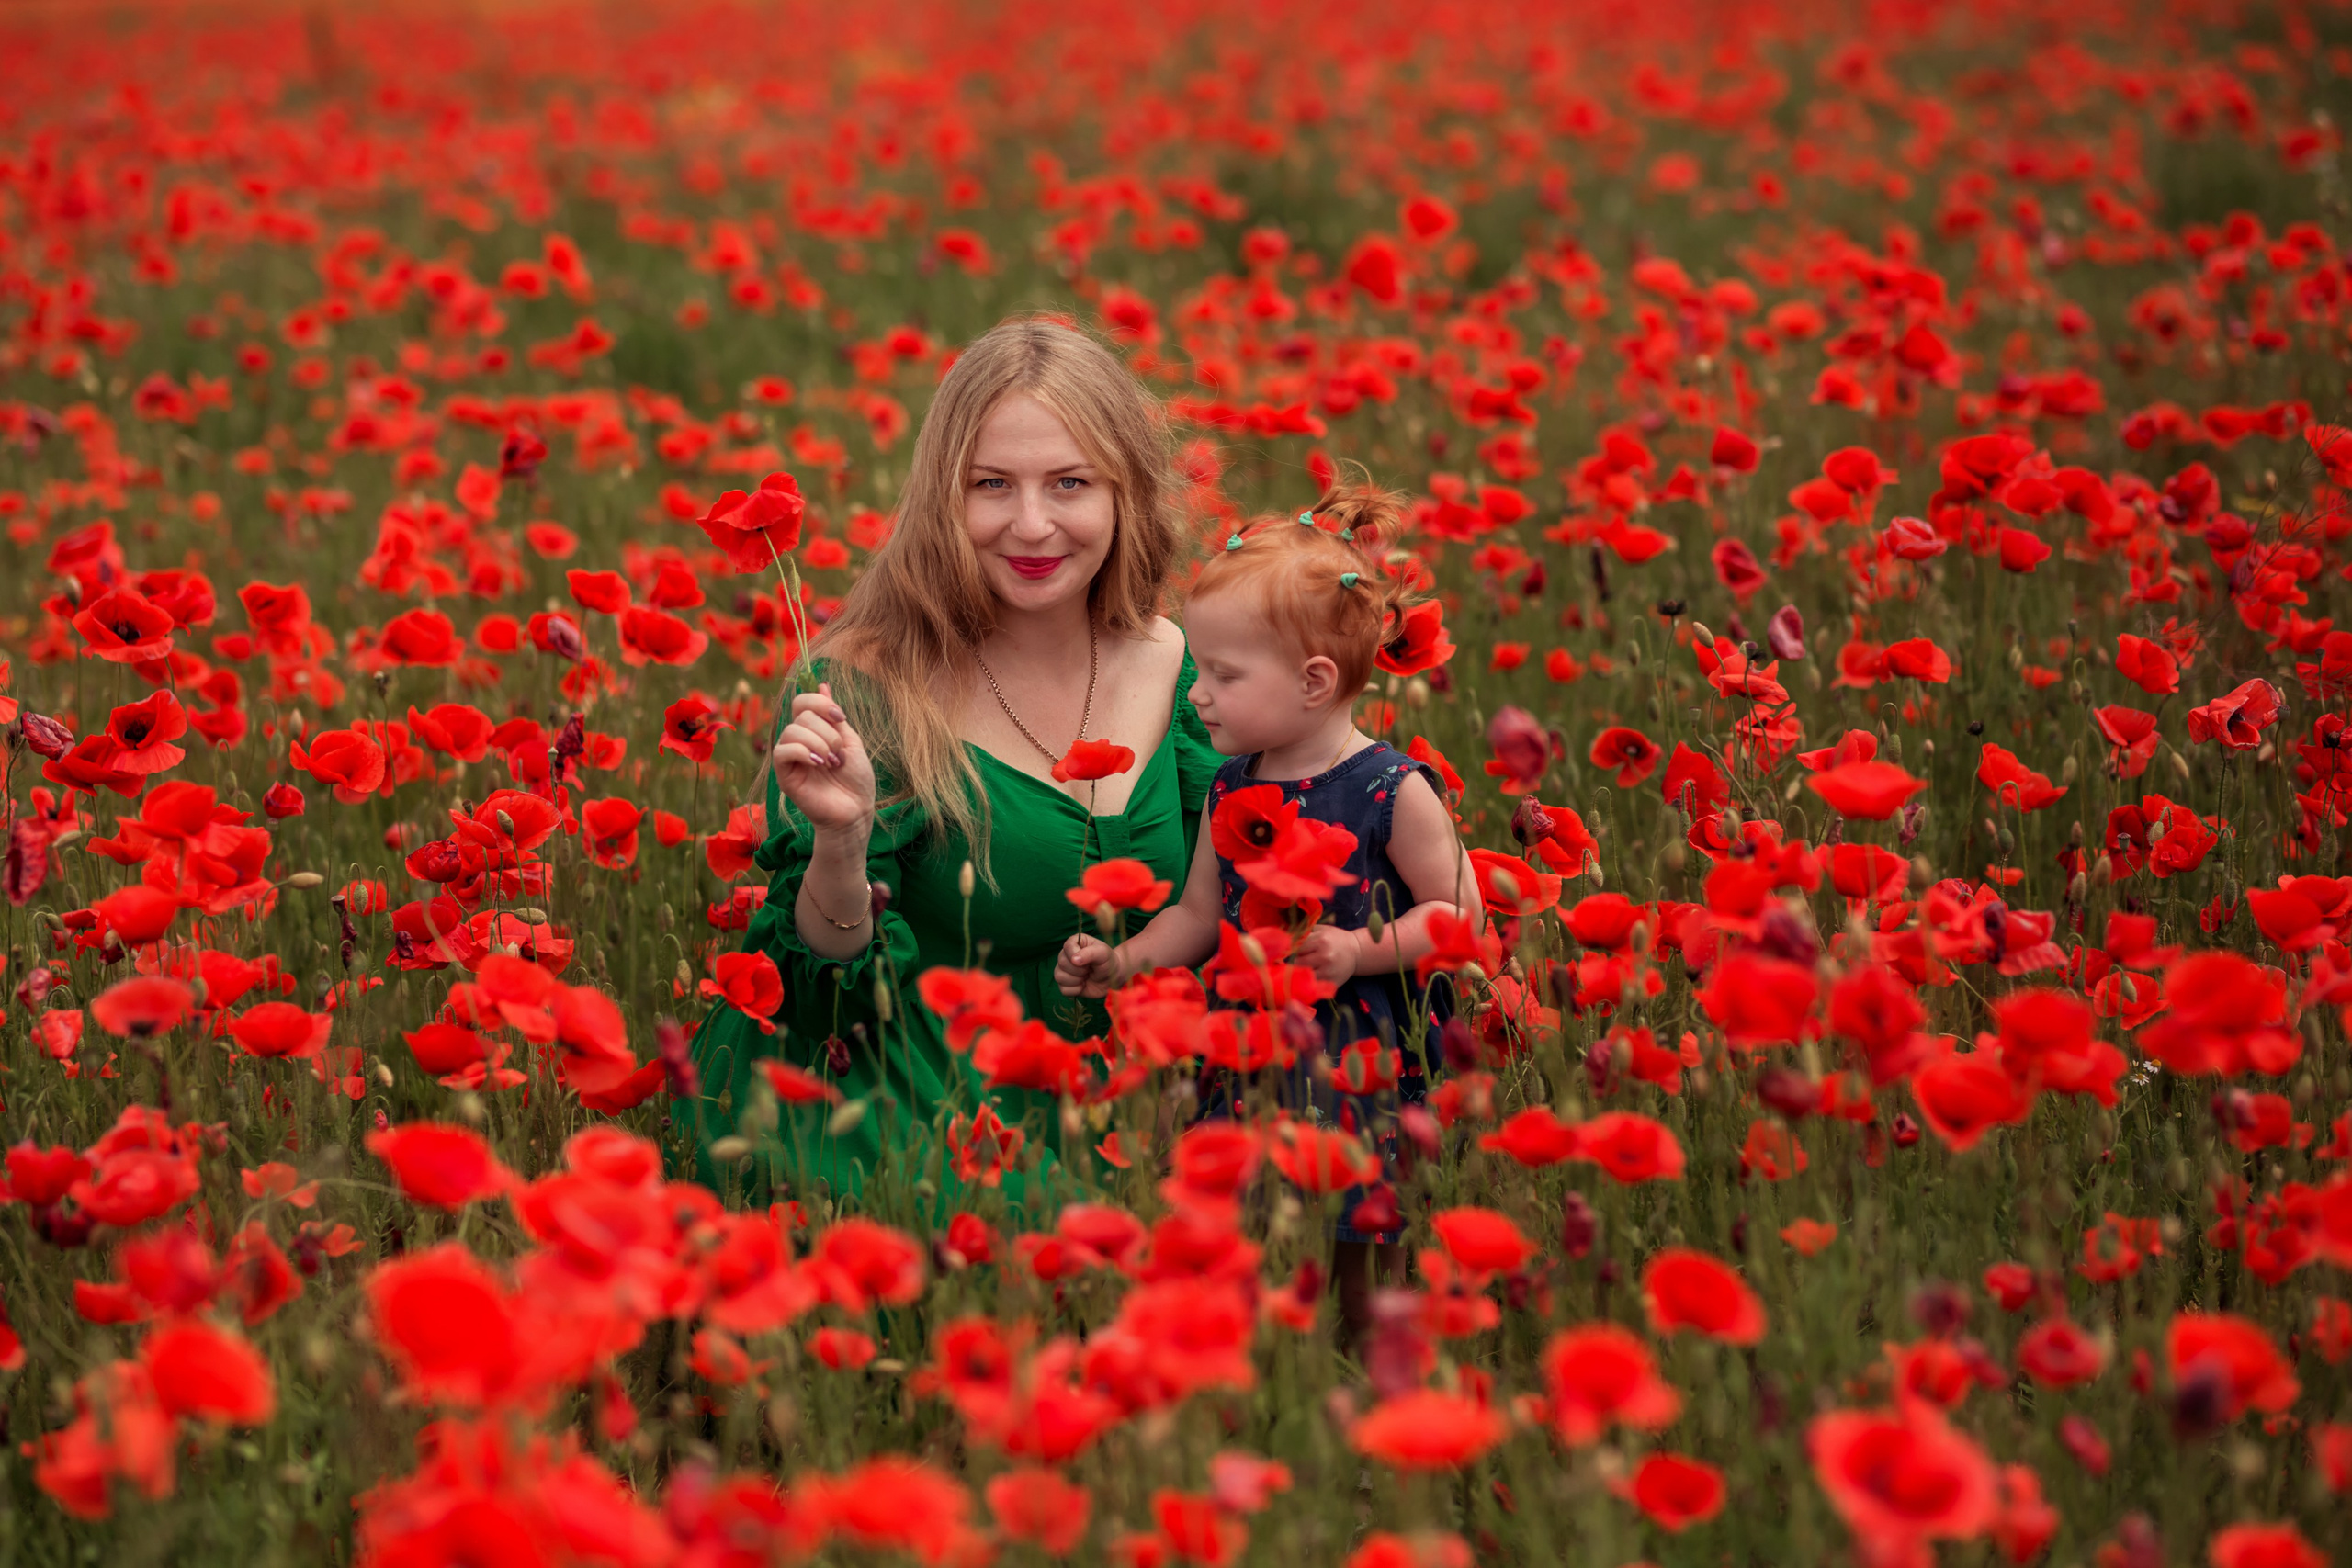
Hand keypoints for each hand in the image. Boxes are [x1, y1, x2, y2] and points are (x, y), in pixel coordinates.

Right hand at [771, 683, 875, 831]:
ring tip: (832, 763)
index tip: (841, 718)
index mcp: (815, 731)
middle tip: (840, 755)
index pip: (803, 702)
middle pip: (801, 715)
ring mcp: (790, 758)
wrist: (856, 810)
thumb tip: (822, 684)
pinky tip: (818, 764)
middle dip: (828, 732)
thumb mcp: (851, 740)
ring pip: (792, 731)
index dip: (820, 703)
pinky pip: (782, 751)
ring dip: (819, 743)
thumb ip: (834, 716)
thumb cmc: (856, 779)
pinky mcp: (784, 775)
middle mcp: (799, 741)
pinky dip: (803, 752)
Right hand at [1057, 932, 1120, 997]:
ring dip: (1076, 980)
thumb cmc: (1108, 962)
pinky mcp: (1065, 984)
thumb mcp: (1103, 953)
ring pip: (1059, 977)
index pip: (1067, 947)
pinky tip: (1083, 985)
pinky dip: (1076, 990)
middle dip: (1079, 970)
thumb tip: (1074, 960)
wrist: (1112, 979)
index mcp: (1075, 943)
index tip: (1089, 961)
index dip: (1076, 955)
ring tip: (1086, 977)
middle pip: (1062, 963)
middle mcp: (1066, 955)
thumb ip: (1089, 953)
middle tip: (1090, 969)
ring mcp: (1064, 970)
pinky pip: (1063, 990)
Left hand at [1292, 924, 1359, 985]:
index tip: (1289, 951)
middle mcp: (1324, 957)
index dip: (1290, 949)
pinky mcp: (1331, 983)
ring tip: (1303, 968)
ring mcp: (1328, 972)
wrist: (1357, 951)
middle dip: (1294, 961)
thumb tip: (1283, 938)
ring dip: (1300, 972)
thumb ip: (1303, 933)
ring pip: (1303, 975)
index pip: (1295, 947)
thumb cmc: (1335, 939)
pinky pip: (1312, 985)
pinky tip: (1308, 977)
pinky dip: (1308, 982)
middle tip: (1296, 960)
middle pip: (1297, 962)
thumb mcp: (1321, 930)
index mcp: (1320, 941)